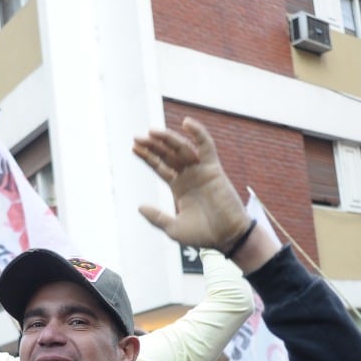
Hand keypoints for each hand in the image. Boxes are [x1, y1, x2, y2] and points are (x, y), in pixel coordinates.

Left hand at [133, 117, 252, 251]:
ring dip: (168, 139)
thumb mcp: (173, 228)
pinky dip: (198, 133)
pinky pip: (206, 146)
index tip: (134, 147)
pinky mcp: (213, 169)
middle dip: (153, 145)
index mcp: (179, 187)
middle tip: (138, 137)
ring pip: (182, 148)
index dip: (148, 156)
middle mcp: (189, 175)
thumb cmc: (203, 235)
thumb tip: (139, 207)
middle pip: (168, 154)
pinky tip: (186, 123)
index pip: (160, 166)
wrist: (226, 238)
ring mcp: (201, 170)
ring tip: (152, 132)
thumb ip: (157, 217)